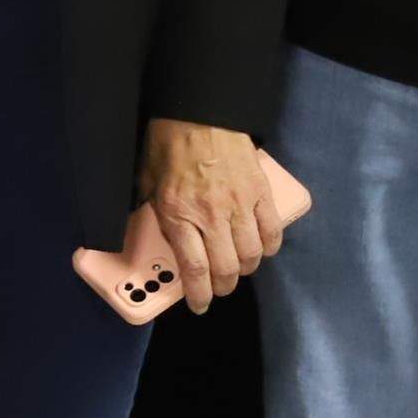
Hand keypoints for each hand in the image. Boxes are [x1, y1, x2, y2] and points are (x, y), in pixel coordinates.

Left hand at [136, 119, 281, 314]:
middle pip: (226, 269)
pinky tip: (260, 250)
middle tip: (218, 288)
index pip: (194, 270)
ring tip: (237, 269)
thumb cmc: (168, 145)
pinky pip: (271, 231)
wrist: (199, 111)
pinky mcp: (260, 192)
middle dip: (223, 286)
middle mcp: (211, 215)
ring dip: (245, 269)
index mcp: (178, 215)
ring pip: (251, 255)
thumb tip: (147, 239)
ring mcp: (240, 204)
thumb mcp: (146, 182)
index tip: (199, 305)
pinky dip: (268, 247)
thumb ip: (151, 213)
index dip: (198, 295)